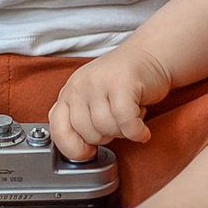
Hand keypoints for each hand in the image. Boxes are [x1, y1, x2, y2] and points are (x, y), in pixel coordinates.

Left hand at [48, 43, 171, 159]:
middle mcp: (79, 85)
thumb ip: (81, 120)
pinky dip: (137, 132)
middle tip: (117, 124)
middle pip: (86, 132)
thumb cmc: (122, 83)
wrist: (149, 55)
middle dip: (105, 137)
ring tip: (129, 119)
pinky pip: (125, 121)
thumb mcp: (93, 99)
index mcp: (69, 92)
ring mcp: (99, 82)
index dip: (72, 148)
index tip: (89, 152)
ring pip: (106, 128)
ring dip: (123, 132)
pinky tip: (142, 130)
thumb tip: (80, 152)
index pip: (57, 128)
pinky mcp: (122, 83)